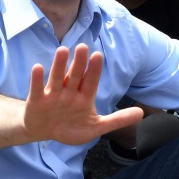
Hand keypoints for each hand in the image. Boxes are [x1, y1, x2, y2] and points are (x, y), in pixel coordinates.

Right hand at [24, 44, 143, 145]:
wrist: (44, 132)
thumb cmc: (70, 126)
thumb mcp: (96, 127)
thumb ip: (117, 120)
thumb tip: (141, 113)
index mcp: (83, 97)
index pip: (90, 82)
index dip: (94, 70)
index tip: (98, 55)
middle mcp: (69, 92)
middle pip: (75, 76)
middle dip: (79, 63)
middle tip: (83, 47)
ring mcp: (52, 95)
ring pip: (57, 78)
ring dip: (59, 65)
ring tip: (62, 51)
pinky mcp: (37, 101)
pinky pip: (36, 89)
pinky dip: (37, 80)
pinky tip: (37, 68)